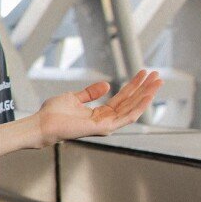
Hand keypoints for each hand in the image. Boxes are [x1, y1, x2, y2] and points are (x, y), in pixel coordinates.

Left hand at [35, 70, 161, 146]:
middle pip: (131, 102)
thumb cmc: (53, 113)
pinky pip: (127, 117)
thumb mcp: (74, 98)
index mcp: (99, 114)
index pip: (122, 98)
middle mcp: (105, 120)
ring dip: (147, 95)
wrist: (42, 124)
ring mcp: (106, 125)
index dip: (134, 86)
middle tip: (158, 75)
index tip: (144, 73)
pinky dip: (139, 106)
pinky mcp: (104, 128)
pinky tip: (148, 95)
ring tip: (158, 82)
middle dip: (145, 89)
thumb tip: (107, 85)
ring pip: (133, 109)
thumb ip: (90, 93)